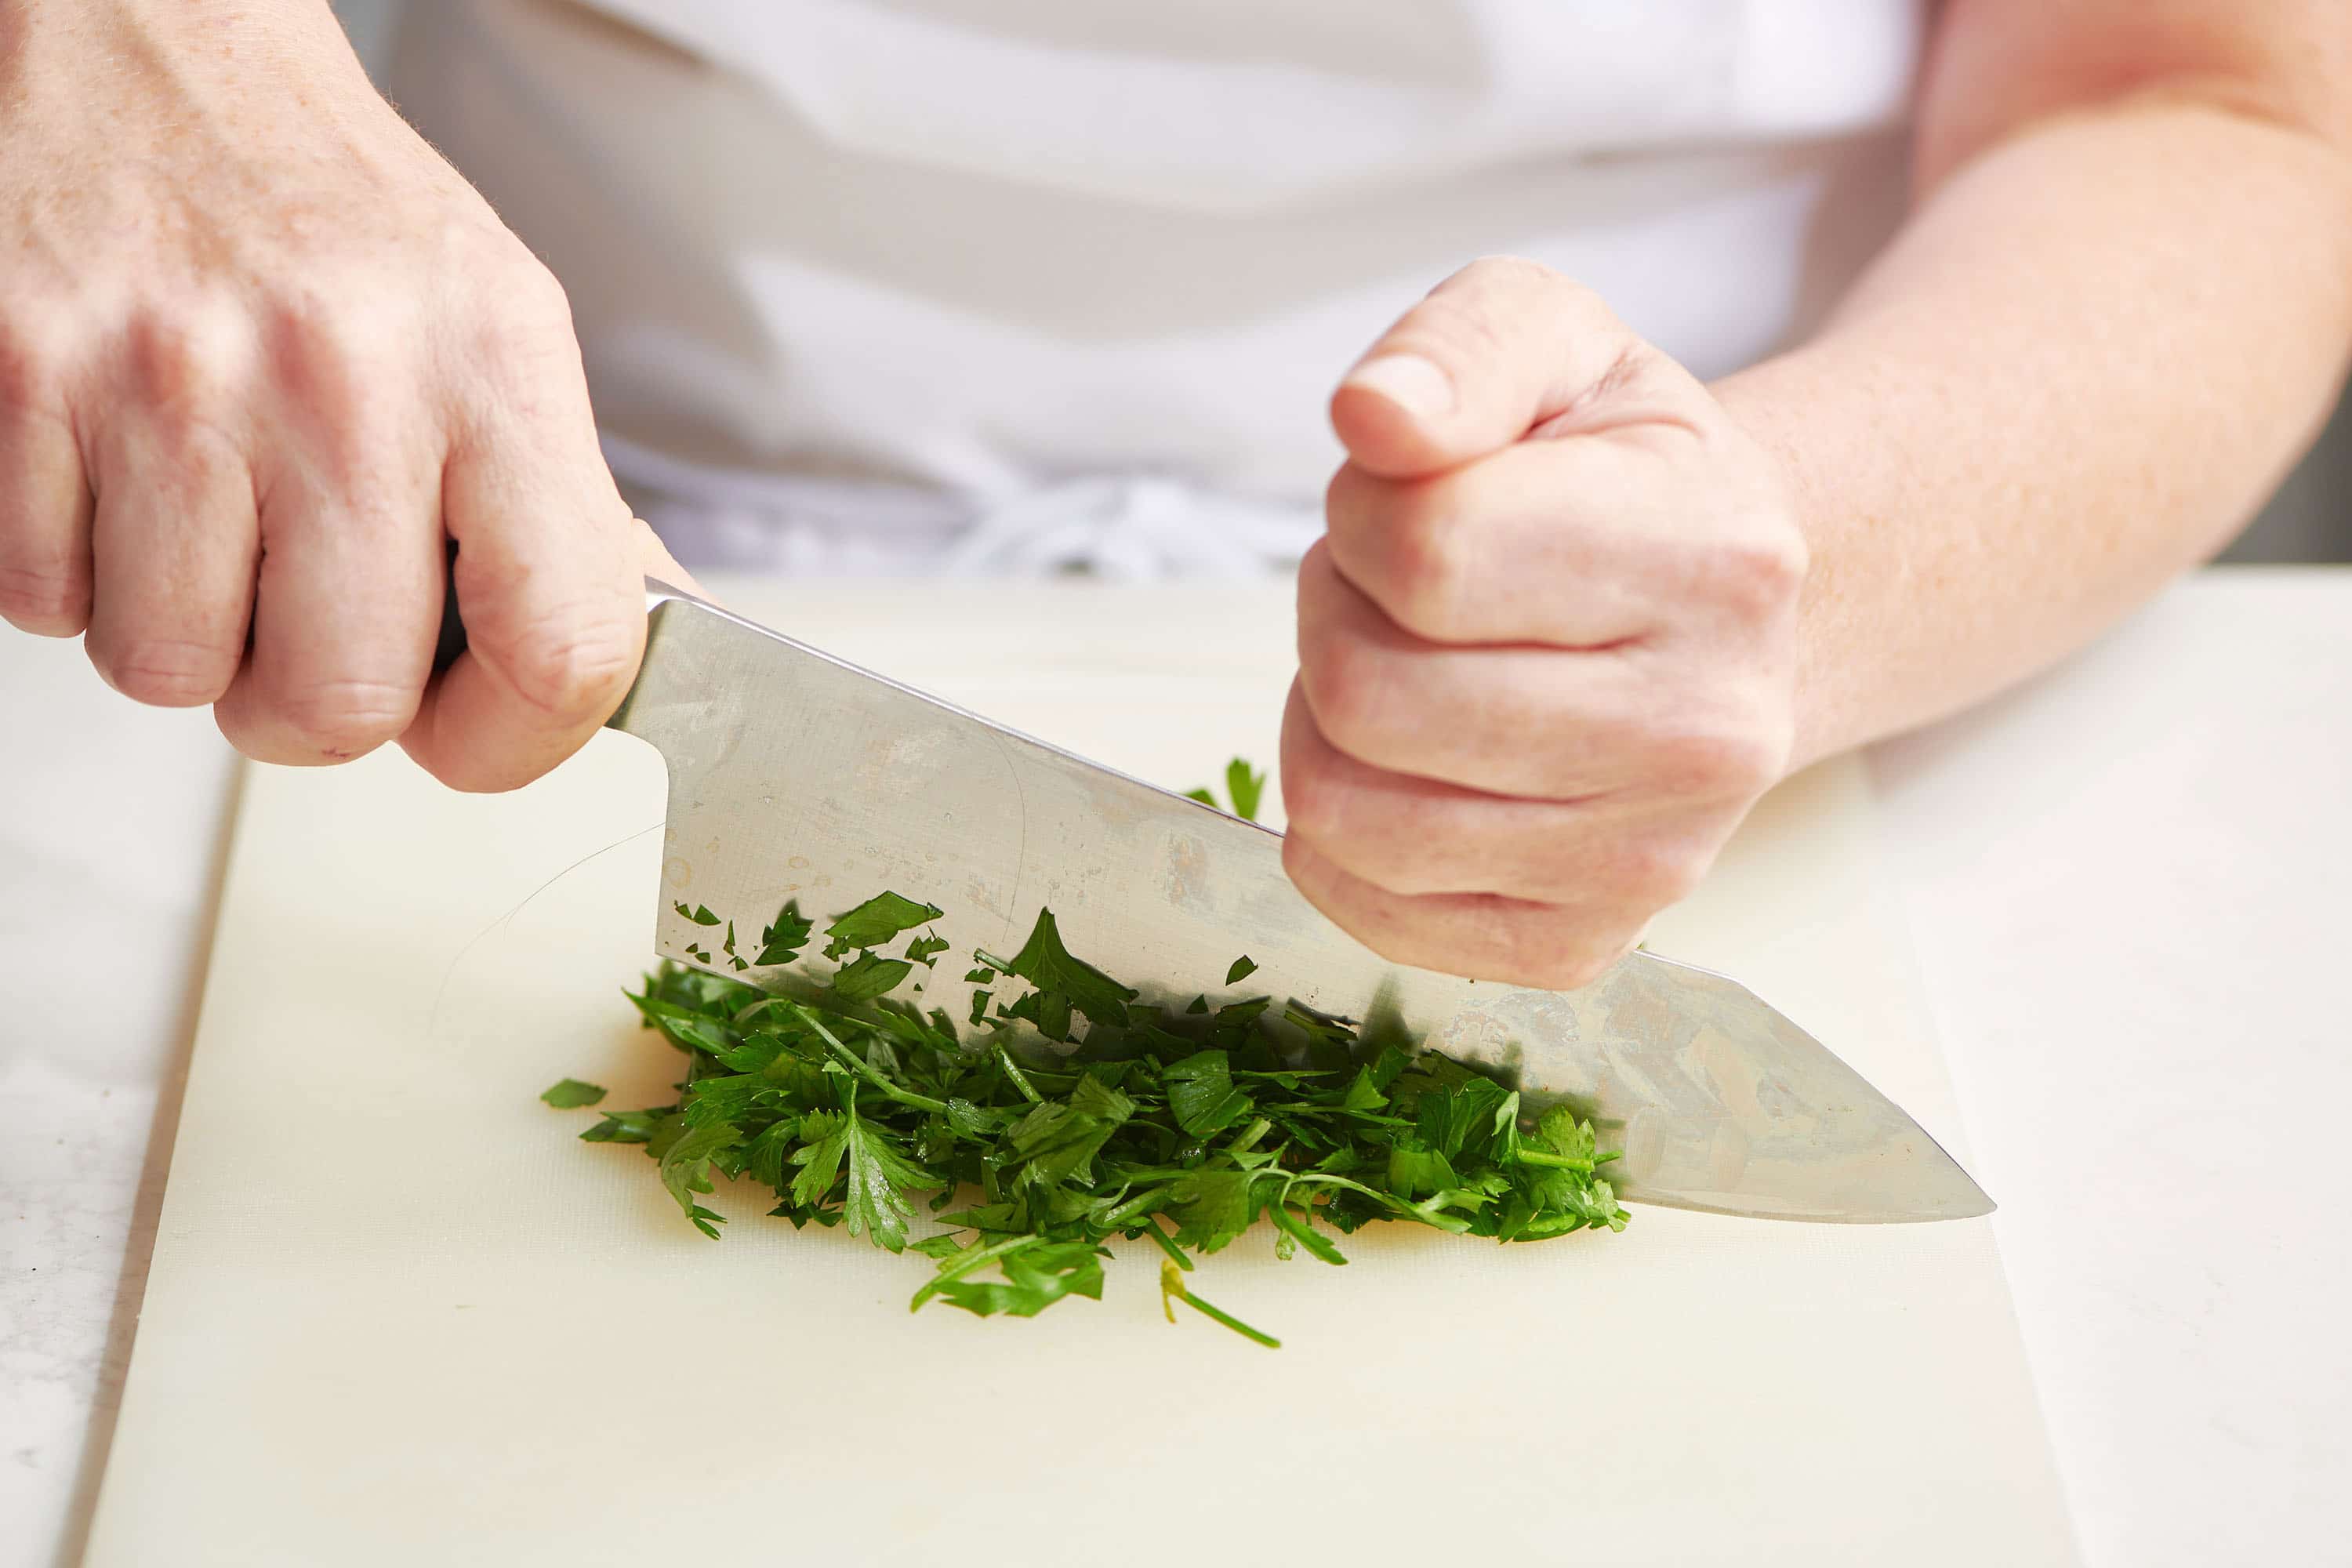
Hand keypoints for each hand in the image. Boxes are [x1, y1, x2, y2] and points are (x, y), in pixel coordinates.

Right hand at [0, 0, 683, 789]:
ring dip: (190, 636)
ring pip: (173, 674)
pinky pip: (45, 605)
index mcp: (494, 364)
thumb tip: (640, 652)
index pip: (563, 648)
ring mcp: (167, 378)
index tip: (478, 728)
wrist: (152, 43)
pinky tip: (126, 482)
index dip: (520, 741)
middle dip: (319, 703)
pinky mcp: (16, 379)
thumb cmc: (334, 210)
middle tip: (312, 620)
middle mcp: (341, 372)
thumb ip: (566, 509)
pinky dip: (78, 576)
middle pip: (341, 706)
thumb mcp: (501, 330)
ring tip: (214, 522)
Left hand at [1282, 258, 1808, 988]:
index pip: (1426, 554)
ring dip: (1324, 723)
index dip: (1364, 515)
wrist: (1724, 611)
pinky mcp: (1584, 942)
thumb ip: (1456, 349)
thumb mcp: (1553, 341)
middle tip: (1392, 588)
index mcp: (1717, 557)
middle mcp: (1707, 730)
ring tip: (1401, 665)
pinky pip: (1368, 910)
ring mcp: (1653, 856)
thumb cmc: (1613, 466)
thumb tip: (1373, 417)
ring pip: (1347, 813)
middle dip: (1333, 617)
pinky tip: (1406, 763)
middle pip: (1367, 694)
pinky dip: (1339, 834)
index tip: (1404, 500)